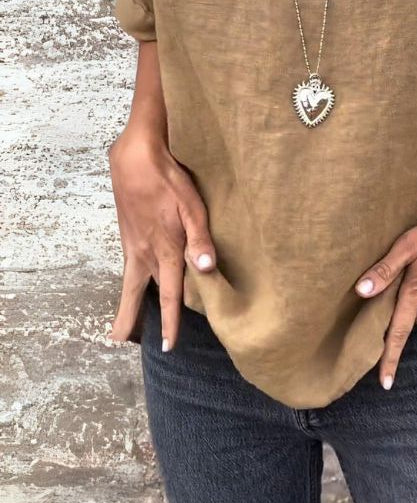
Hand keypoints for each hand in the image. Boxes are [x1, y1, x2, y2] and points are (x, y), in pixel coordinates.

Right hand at [107, 128, 216, 350]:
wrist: (135, 157)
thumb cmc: (168, 179)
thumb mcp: (192, 206)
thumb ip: (200, 239)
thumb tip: (206, 269)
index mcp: (164, 250)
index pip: (171, 295)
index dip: (171, 322)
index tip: (169, 345)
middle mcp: (144, 252)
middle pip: (139, 294)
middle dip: (132, 320)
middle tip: (123, 342)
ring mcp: (133, 243)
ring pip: (131, 282)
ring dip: (129, 304)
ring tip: (123, 325)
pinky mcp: (128, 233)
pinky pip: (130, 265)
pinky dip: (130, 281)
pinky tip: (137, 281)